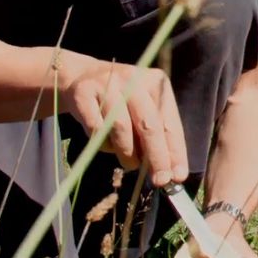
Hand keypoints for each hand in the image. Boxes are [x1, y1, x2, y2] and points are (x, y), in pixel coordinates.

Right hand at [65, 58, 187, 186]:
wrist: (79, 77)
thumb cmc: (120, 100)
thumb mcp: (142, 109)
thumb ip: (156, 134)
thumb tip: (168, 171)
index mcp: (156, 82)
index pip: (170, 122)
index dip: (175, 151)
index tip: (178, 176)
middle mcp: (133, 79)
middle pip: (149, 124)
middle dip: (157, 157)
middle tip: (159, 180)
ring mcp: (107, 85)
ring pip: (122, 128)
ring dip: (128, 153)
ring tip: (130, 164)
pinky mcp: (83, 94)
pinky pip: (96, 128)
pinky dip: (104, 144)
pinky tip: (108, 146)